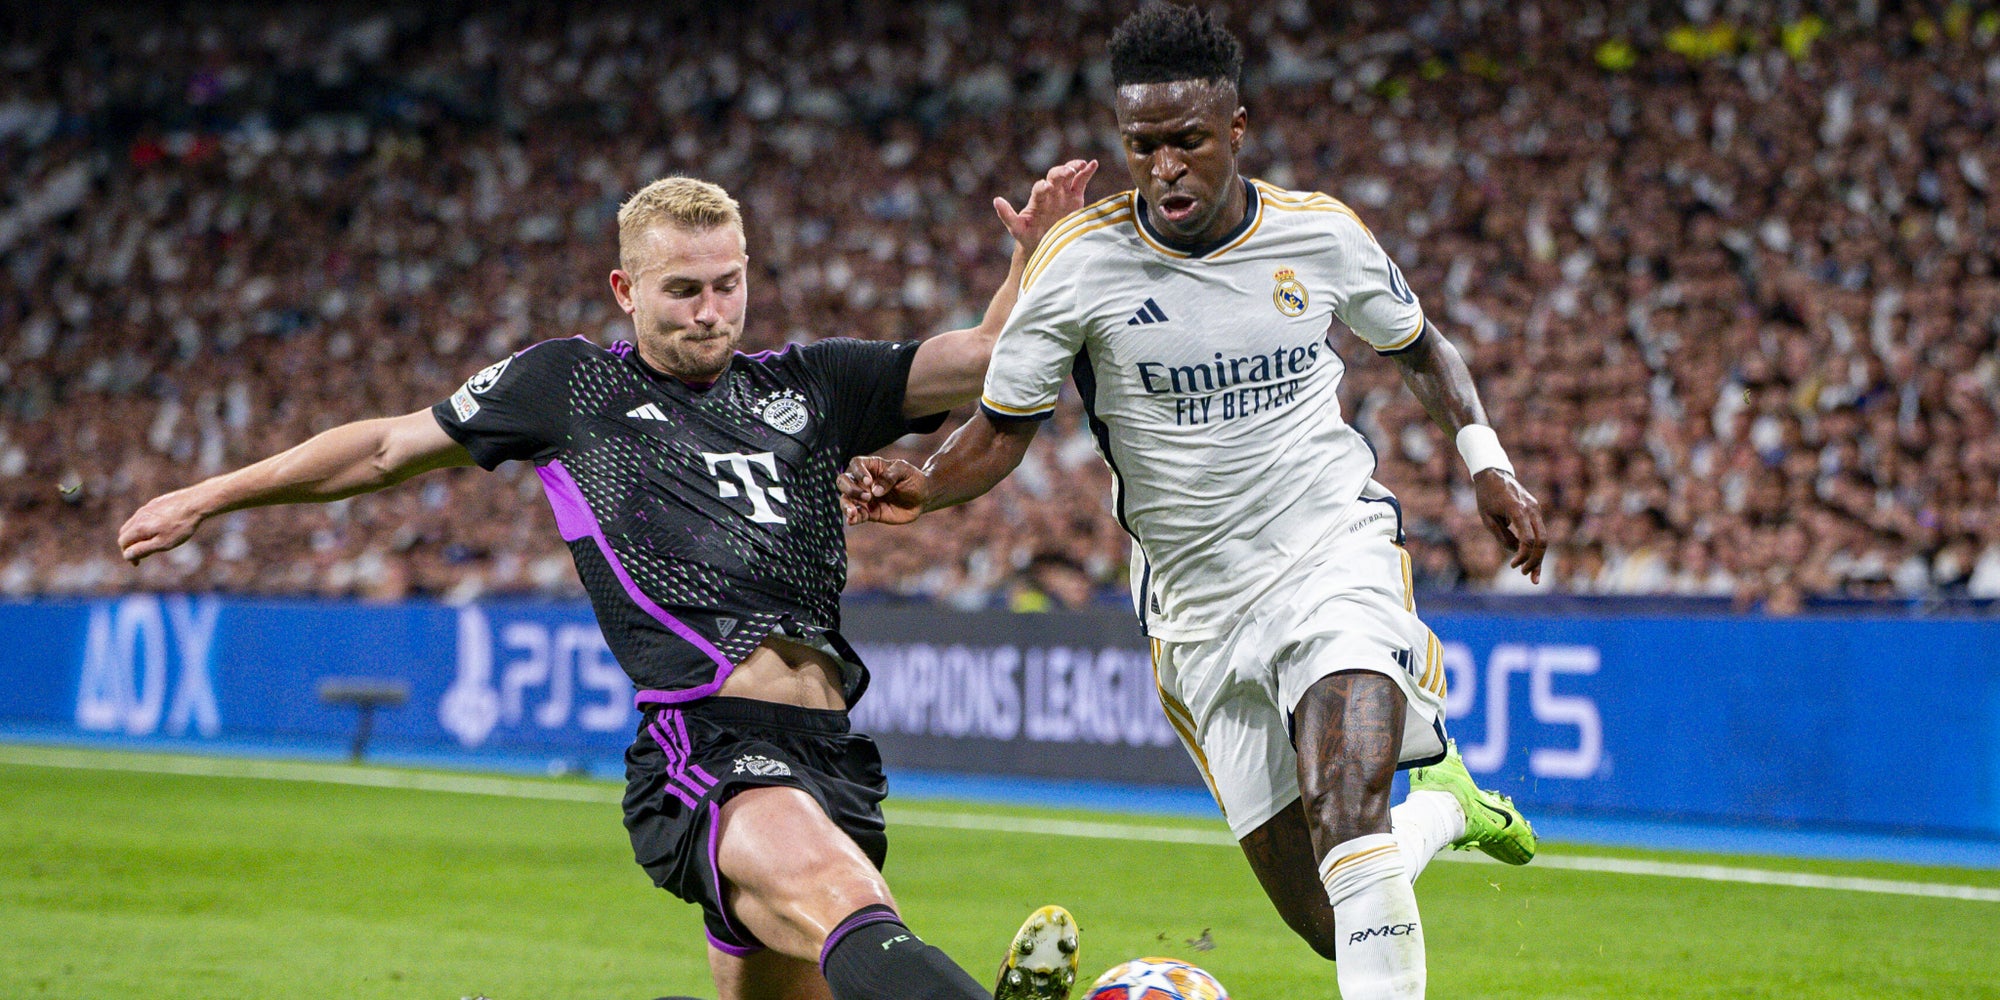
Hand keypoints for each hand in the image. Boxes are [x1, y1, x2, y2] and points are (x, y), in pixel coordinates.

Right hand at [117, 488, 208, 564]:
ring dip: (136, 534)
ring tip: (151, 542)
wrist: (196, 503)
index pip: (123, 542)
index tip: (138, 563)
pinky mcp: (155, 503)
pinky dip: (144, 525)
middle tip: (142, 553)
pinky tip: (158, 529)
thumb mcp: (163, 543)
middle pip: (124, 532)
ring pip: (133, 523)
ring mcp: (147, 508)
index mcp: (139, 527)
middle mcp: (139, 516)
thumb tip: (127, 555)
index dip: (128, 554)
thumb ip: (143, 550)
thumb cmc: (181, 526)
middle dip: (129, 544)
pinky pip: (143, 516)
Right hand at [838, 456, 932, 525]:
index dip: (858, 472)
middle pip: (844, 481)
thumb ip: (889, 477)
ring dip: (846, 505)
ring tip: (852, 512)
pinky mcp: (869, 513)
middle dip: (850, 489)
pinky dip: (852, 518)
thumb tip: (874, 491)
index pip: (856, 464)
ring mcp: (864, 498)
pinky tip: (852, 520)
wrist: (922, 499)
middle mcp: (863, 482)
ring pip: (845, 499)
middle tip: (867, 497)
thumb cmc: (913, 479)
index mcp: (872, 466)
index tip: (869, 482)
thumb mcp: (905, 471)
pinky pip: (856, 515)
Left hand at [995, 159, 1098, 254]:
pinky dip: (1087, 172)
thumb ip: (1007, 215)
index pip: (1039, 189)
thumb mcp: (1016, 228)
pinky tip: (1093, 163)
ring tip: (1080, 165)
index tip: (1046, 187)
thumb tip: (996, 200)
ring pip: (1068, 176)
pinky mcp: (1075, 198)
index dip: (1042, 187)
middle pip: (1055, 177)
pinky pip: (1081, 182)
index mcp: (1037, 200)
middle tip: (1067, 172)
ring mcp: (1063, 194)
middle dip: (1060, 173)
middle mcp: (1050, 193)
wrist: (1042, 243)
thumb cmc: (1028, 235)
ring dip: (1073, 168)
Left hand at [1473, 469, 1547, 583]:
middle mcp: (1531, 509)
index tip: (1513, 565)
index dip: (1522, 556)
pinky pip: (1539, 530)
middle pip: (1542, 540)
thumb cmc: (1486, 496)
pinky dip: (1537, 546)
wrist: (1493, 473)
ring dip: (1539, 557)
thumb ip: (1503, 536)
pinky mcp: (1535, 509)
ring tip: (1533, 576)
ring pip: (1544, 537)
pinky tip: (1533, 560)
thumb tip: (1516, 552)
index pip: (1527, 539)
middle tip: (1526, 575)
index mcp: (1517, 510)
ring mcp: (1536, 508)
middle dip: (1536, 560)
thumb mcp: (1488, 518)